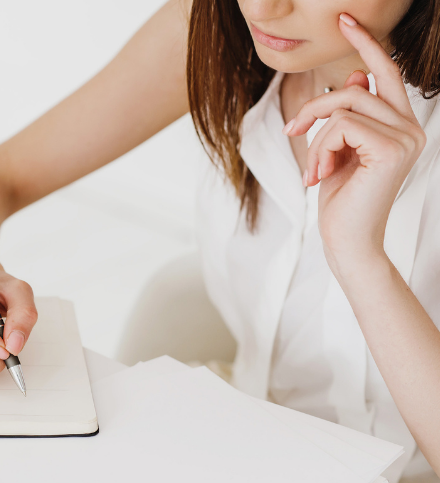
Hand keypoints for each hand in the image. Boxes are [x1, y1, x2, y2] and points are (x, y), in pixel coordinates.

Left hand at [283, 13, 425, 279]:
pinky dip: (320, 149)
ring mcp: (406, 137)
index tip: (346, 20)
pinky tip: (319, 176)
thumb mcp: (339, 151)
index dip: (367, 44)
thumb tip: (355, 79)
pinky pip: (341, 126)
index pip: (386, 73)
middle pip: (359, 87)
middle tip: (291, 130)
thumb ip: (349, 117)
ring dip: (315, 137)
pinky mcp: (390, 149)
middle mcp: (411, 128)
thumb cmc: (341, 201)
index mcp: (401, 126)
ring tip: (312, 170)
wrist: (346, 240)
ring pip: (344, 107)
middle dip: (316, 105)